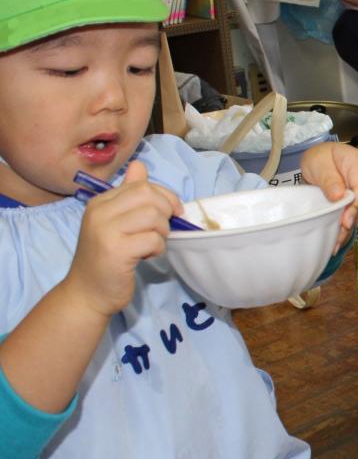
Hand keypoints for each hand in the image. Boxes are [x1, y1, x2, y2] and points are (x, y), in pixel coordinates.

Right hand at [64, 161, 180, 317]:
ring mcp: (105, 231)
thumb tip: (140, 165)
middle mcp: (99, 212)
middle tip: (161, 231)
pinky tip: (146, 256)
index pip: (141, 184)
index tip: (169, 213)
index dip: (164, 197)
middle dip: (166, 212)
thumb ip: (129, 195)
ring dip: (162, 232)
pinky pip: (152, 239)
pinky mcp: (116, 251)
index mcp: (100, 202)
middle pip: (149, 195)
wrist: (87, 293)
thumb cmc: (107, 258)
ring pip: (154, 216)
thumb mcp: (115, 222)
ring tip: (151, 244)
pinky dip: (158, 248)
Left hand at [299, 143, 357, 248]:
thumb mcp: (318, 163)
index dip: (356, 206)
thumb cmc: (321, 158)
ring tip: (335, 243)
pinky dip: (349, 226)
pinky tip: (339, 239)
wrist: (324, 158)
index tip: (345, 222)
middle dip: (352, 221)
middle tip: (336, 239)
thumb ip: (329, 179)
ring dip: (350, 227)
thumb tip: (339, 197)